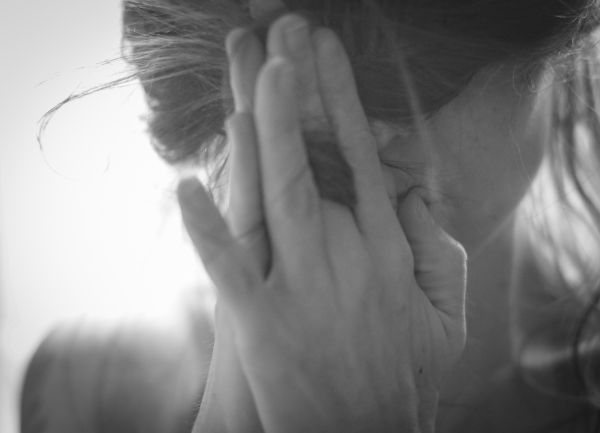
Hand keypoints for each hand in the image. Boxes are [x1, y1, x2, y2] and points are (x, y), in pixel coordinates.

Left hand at [182, 14, 466, 432]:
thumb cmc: (404, 378)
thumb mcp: (444, 317)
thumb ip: (435, 252)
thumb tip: (411, 196)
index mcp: (387, 252)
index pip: (364, 160)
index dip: (345, 104)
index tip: (329, 57)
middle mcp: (346, 260)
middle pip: (316, 164)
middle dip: (299, 96)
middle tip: (286, 37)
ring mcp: (301, 291)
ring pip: (278, 200)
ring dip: (264, 136)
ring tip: (253, 77)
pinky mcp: (262, 326)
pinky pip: (228, 269)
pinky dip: (205, 229)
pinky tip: (184, 185)